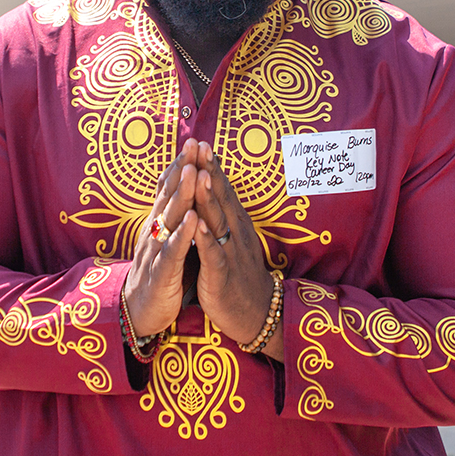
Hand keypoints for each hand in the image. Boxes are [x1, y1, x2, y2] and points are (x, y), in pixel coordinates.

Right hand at [124, 139, 199, 337]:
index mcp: (159, 223)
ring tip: (194, 172)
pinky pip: (172, 251)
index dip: (180, 165)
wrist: (139, 313)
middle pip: (169, 195)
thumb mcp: (167, 239)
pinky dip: (182, 234)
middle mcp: (155, 231)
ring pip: (169, 218)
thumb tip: (184, 189)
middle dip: (182, 169)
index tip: (194, 142)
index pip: (168, 188)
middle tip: (193, 144)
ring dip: (182, 194)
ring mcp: (156, 250)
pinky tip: (192, 219)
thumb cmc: (160, 273)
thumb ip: (174, 215)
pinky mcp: (160, 273)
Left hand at [193, 142, 283, 360]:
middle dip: (209, 171)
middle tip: (201, 146)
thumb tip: (213, 186)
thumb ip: (223, 213)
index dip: (212, 166)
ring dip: (209, 197)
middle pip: (220, 197)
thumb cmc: (240, 272)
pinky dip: (205, 239)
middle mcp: (235, 232)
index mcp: (235, 222)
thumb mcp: (233, 237)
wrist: (257, 312)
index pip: (222, 189)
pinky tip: (198, 226)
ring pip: (218, 221)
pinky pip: (213, 255)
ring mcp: (230, 252)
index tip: (201, 142)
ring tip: (200, 175)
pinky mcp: (222, 275)